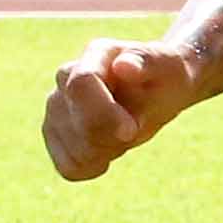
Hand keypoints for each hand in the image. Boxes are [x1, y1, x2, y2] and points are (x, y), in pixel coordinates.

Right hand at [43, 36, 202, 182]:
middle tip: (134, 126)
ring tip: (121, 131)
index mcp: (94, 55)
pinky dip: (93, 166)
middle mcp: (65, 78)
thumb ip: (147, 63)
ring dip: (107, 152)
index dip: (104, 114)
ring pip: (74, 151)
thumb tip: (123, 66)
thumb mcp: (168, 66)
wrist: (158, 89)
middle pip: (78, 126)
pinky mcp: (54, 134)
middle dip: (113, 138)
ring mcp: (55, 106)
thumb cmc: (165, 76)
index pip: (80, 85)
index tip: (131, 129)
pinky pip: (69, 167)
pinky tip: (108, 149)